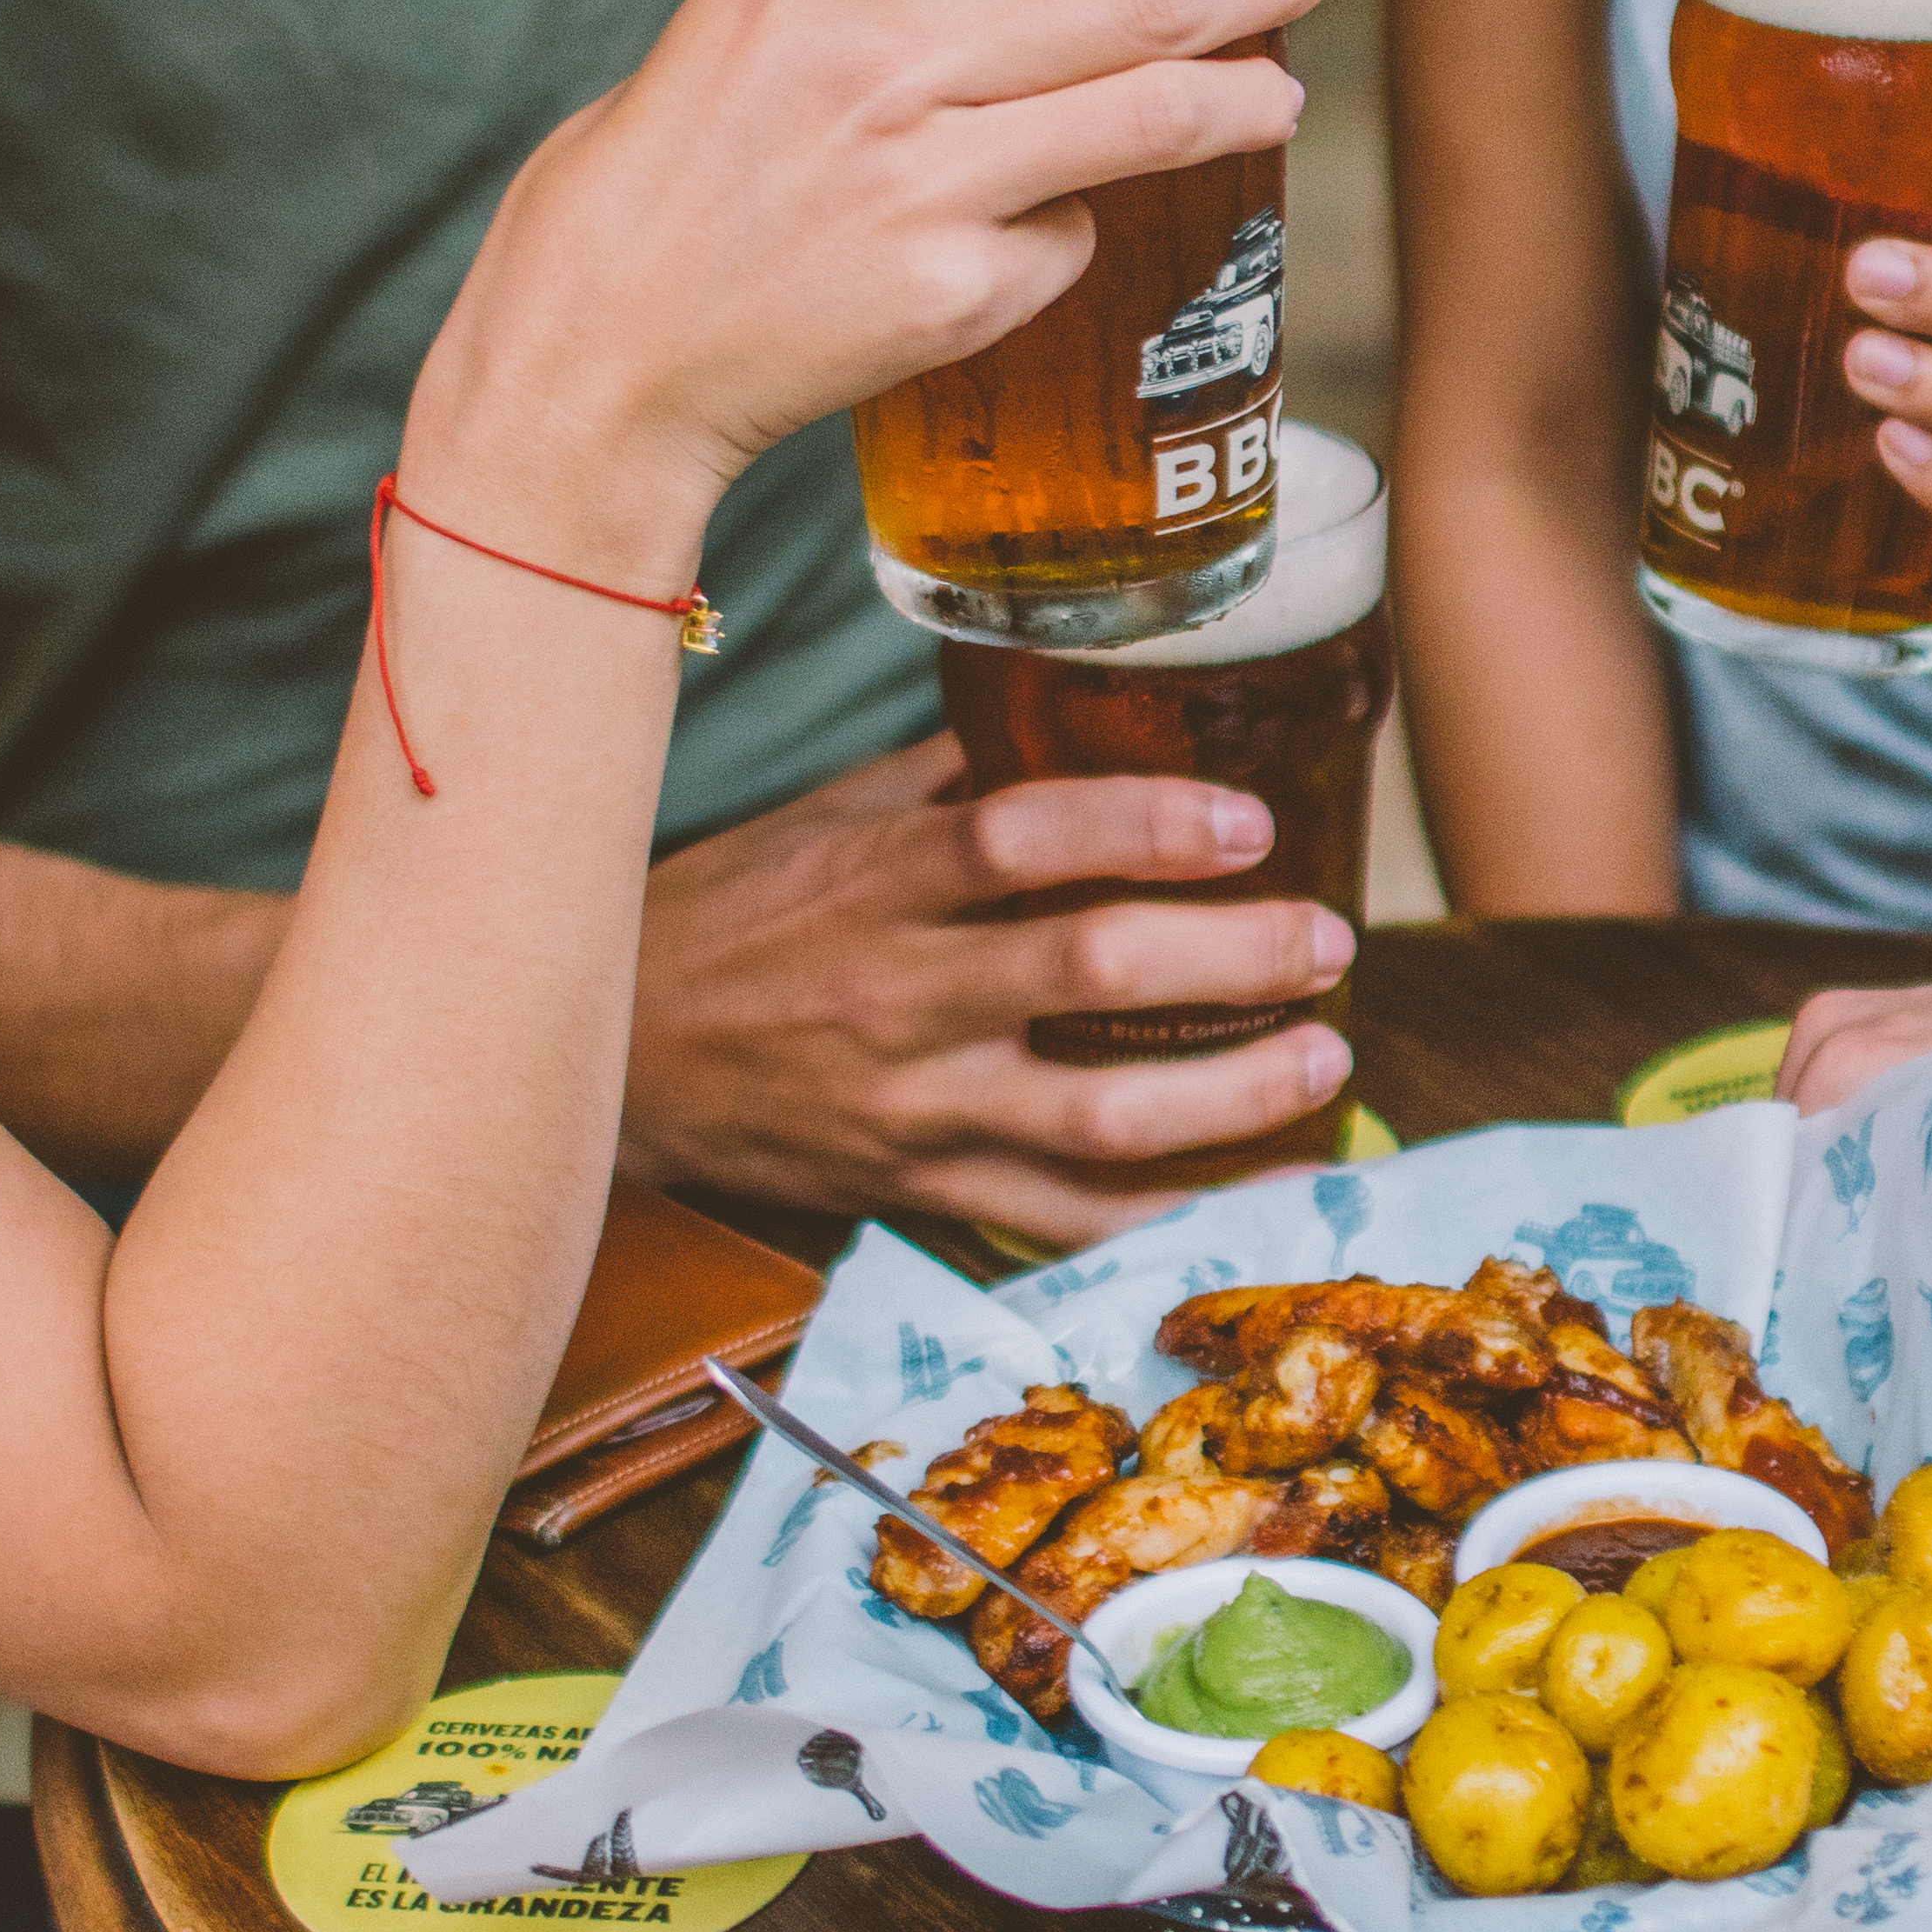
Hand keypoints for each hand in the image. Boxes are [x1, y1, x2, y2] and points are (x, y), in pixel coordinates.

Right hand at [413, 0, 1344, 564]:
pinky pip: (1067, 242)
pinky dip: (1074, 233)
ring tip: (1286, 87)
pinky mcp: (950, 294)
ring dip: (1243, 97)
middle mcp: (872, 63)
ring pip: (1142, 117)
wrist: (594, 365)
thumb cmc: (650, 187)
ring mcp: (920, 183)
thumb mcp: (723, 23)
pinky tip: (1048, 238)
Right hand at [621, 737, 1354, 1241]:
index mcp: (871, 884)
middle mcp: (898, 998)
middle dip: (1232, 958)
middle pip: (1087, 975)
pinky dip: (1175, 1213)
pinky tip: (1267, 1189)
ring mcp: (912, 1109)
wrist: (603, 1071)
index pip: (1019, 839)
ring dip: (1233, 1095)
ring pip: (1097, 1120)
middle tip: (1328, 940)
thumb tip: (1072, 710)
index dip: (1145, 823)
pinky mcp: (917, 1192)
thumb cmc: (717, 925)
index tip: (1248, 820)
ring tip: (1326, 1058)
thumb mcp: (814, 826)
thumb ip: (944, 783)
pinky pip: (1065, 1221)